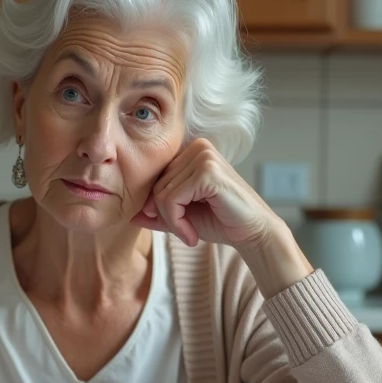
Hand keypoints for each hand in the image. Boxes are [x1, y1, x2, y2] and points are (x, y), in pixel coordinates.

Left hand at [131, 138, 278, 248]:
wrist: (252, 233)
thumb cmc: (220, 221)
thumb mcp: (182, 215)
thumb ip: (157, 212)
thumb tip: (129, 213)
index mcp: (191, 151)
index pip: (155, 178)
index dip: (159, 206)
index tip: (177, 226)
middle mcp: (198, 147)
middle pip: (156, 186)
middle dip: (166, 216)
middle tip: (185, 233)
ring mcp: (204, 157)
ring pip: (162, 194)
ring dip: (172, 223)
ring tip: (189, 233)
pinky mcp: (207, 172)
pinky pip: (172, 200)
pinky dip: (177, 223)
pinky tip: (193, 235)